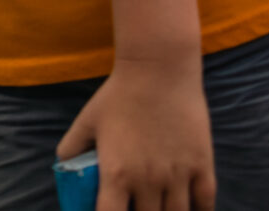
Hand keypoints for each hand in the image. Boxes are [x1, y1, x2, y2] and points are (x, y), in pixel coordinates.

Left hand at [57, 57, 213, 210]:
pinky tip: (189, 208)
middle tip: (137, 204)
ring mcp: (178, 176)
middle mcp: (148, 181)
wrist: (158, 71)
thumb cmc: (118, 95)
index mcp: (116, 174)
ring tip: (158, 206)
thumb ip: (71, 148)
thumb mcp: (86, 121)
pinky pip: (205, 204)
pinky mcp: (202, 166)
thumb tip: (62, 166)